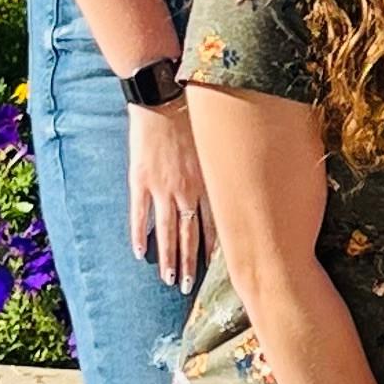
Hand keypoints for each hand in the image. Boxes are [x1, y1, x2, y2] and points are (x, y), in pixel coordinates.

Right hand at [124, 100, 210, 288]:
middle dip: (193, 263)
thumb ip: (225, 162)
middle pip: (191, 234)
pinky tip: (140, 253)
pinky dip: (140, 235)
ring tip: (171, 280)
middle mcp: (188, 189)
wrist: (164, 96)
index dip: (217, 248)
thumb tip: (243, 173)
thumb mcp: (218, 139)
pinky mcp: (140, 179)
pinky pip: (140, 214)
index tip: (220, 269)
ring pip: (167, 232)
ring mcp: (163, 187)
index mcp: (209, 180)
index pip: (217, 223)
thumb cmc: (196, 112)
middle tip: (191, 287)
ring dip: (170, 258)